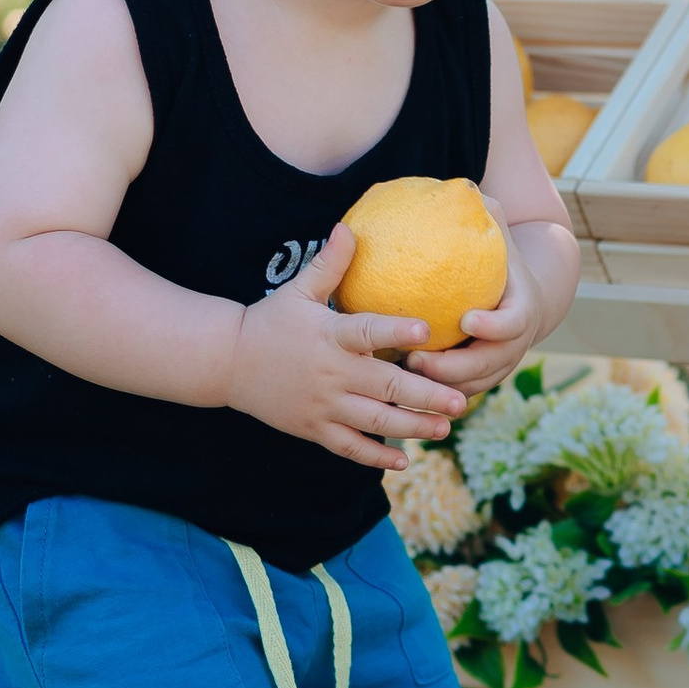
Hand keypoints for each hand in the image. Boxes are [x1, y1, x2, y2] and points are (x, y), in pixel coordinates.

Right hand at [225, 227, 464, 465]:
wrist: (227, 363)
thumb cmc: (271, 321)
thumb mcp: (298, 290)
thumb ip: (330, 264)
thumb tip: (350, 227)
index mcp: (329, 336)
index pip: (366, 333)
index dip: (395, 332)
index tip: (427, 331)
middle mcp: (330, 373)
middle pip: (385, 386)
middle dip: (425, 395)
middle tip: (461, 400)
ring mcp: (322, 405)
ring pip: (374, 421)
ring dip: (412, 427)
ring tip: (445, 427)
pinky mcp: (314, 428)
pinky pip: (349, 447)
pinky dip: (375, 457)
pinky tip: (404, 461)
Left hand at [406, 206, 567, 400]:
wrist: (523, 299)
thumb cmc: (501, 258)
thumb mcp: (499, 234)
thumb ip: (483, 212)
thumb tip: (462, 184)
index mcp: (522, 309)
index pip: (514, 322)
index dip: (494, 325)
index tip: (467, 318)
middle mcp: (515, 344)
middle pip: (489, 365)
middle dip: (455, 368)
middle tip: (417, 357)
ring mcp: (500, 366)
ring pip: (472, 385)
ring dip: (439, 385)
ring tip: (401, 371)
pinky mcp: (482, 380)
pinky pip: (458, 392)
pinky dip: (434, 392)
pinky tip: (398, 382)